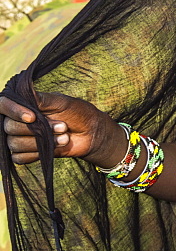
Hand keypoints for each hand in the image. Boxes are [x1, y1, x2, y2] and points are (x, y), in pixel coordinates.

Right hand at [0, 92, 115, 164]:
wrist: (91, 133)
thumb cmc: (78, 113)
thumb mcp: (63, 102)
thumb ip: (42, 99)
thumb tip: (26, 93)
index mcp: (24, 105)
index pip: (3, 105)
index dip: (13, 111)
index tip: (32, 117)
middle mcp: (18, 121)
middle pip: (9, 128)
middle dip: (38, 129)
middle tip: (63, 126)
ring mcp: (21, 138)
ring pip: (14, 144)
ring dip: (42, 142)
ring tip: (64, 137)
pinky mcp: (27, 153)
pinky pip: (19, 158)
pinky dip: (36, 154)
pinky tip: (53, 149)